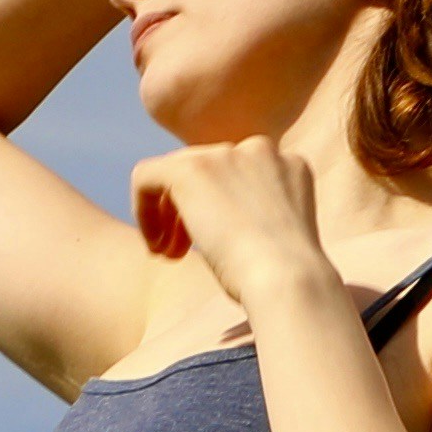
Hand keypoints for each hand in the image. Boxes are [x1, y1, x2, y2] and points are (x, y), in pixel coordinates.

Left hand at [127, 134, 343, 318]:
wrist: (289, 280)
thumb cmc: (288, 279)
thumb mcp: (277, 238)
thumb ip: (254, 216)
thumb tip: (218, 224)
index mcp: (288, 166)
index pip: (236, 175)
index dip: (218, 209)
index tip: (211, 245)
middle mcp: (259, 151)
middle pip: (205, 171)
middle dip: (188, 212)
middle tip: (182, 254)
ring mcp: (224, 155)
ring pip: (176, 174)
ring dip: (167, 215)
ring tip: (169, 255)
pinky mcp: (189, 169)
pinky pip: (147, 176)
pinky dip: (143, 210)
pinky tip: (155, 245)